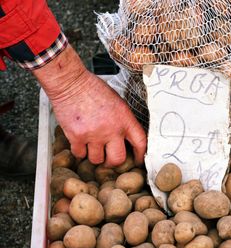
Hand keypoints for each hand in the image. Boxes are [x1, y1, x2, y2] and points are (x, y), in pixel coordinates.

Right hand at [33, 45, 146, 165]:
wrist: (70, 82)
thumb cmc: (92, 89)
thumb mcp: (117, 102)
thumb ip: (123, 120)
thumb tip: (125, 138)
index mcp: (125, 118)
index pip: (140, 142)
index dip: (140, 155)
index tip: (137, 160)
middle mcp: (112, 129)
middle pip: (117, 159)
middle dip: (113, 162)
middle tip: (108, 160)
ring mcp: (94, 134)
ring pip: (97, 160)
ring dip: (94, 155)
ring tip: (91, 145)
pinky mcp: (77, 137)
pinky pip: (80, 154)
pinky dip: (79, 151)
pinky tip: (79, 142)